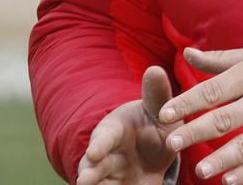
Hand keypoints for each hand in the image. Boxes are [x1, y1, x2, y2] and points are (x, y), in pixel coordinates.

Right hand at [76, 65, 180, 184]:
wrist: (156, 150)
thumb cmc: (153, 123)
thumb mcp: (158, 110)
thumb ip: (156, 94)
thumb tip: (155, 69)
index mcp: (113, 130)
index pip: (104, 137)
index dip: (99, 145)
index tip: (94, 152)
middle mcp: (107, 154)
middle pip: (93, 166)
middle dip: (89, 173)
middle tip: (84, 181)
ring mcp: (111, 175)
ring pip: (98, 183)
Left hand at [159, 45, 242, 184]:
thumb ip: (221, 60)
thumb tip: (187, 52)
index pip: (214, 89)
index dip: (188, 101)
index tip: (164, 113)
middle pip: (224, 119)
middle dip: (196, 132)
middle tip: (172, 143)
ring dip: (221, 158)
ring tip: (200, 170)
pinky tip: (229, 180)